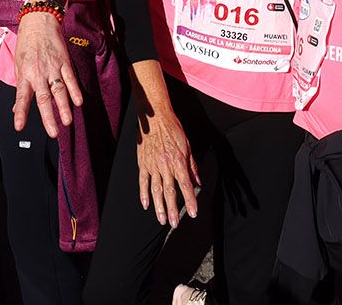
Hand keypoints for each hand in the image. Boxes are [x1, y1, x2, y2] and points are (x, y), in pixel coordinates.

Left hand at [12, 9, 81, 138]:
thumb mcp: (18, 65)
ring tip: (67, 121)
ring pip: (59, 91)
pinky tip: (78, 102)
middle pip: (44, 98)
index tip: (19, 126)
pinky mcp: (64, 62)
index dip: (21, 113)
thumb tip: (16, 107)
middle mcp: (39, 73)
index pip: (22, 97)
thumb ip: (21, 87)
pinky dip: (75, 90)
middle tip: (52, 133)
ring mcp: (53, 67)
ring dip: (64, 107)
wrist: (39, 20)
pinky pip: (70, 78)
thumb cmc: (26, 43)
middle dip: (48, 117)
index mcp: (25, 74)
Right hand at [136, 103, 199, 226]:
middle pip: (169, 192)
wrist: (156, 117)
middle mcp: (165, 165)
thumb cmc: (174, 130)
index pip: (185, 185)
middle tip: (174, 224)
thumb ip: (192, 166)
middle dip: (173, 210)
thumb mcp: (188, 146)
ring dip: (158, 206)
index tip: (193, 213)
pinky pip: (143, 181)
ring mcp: (152, 165)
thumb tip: (198, 182)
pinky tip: (146, 205)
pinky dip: (144, 194)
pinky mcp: (143, 163)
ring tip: (162, 220)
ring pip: (155, 190)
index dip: (190, 201)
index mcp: (178, 161)